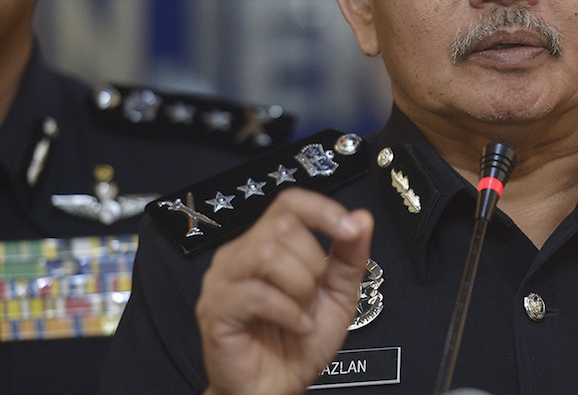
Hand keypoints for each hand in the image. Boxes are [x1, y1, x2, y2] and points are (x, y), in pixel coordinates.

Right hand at [196, 188, 373, 394]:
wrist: (277, 388)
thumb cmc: (301, 340)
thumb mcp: (338, 295)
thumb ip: (350, 256)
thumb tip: (363, 217)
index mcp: (266, 242)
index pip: (290, 202)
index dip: (323, 210)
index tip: (351, 230)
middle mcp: (239, 253)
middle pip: (282, 225)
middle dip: (313, 261)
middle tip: (314, 293)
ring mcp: (222, 280)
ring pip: (267, 253)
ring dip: (300, 285)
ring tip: (304, 311)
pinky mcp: (214, 309)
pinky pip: (256, 294)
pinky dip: (288, 312)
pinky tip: (297, 326)